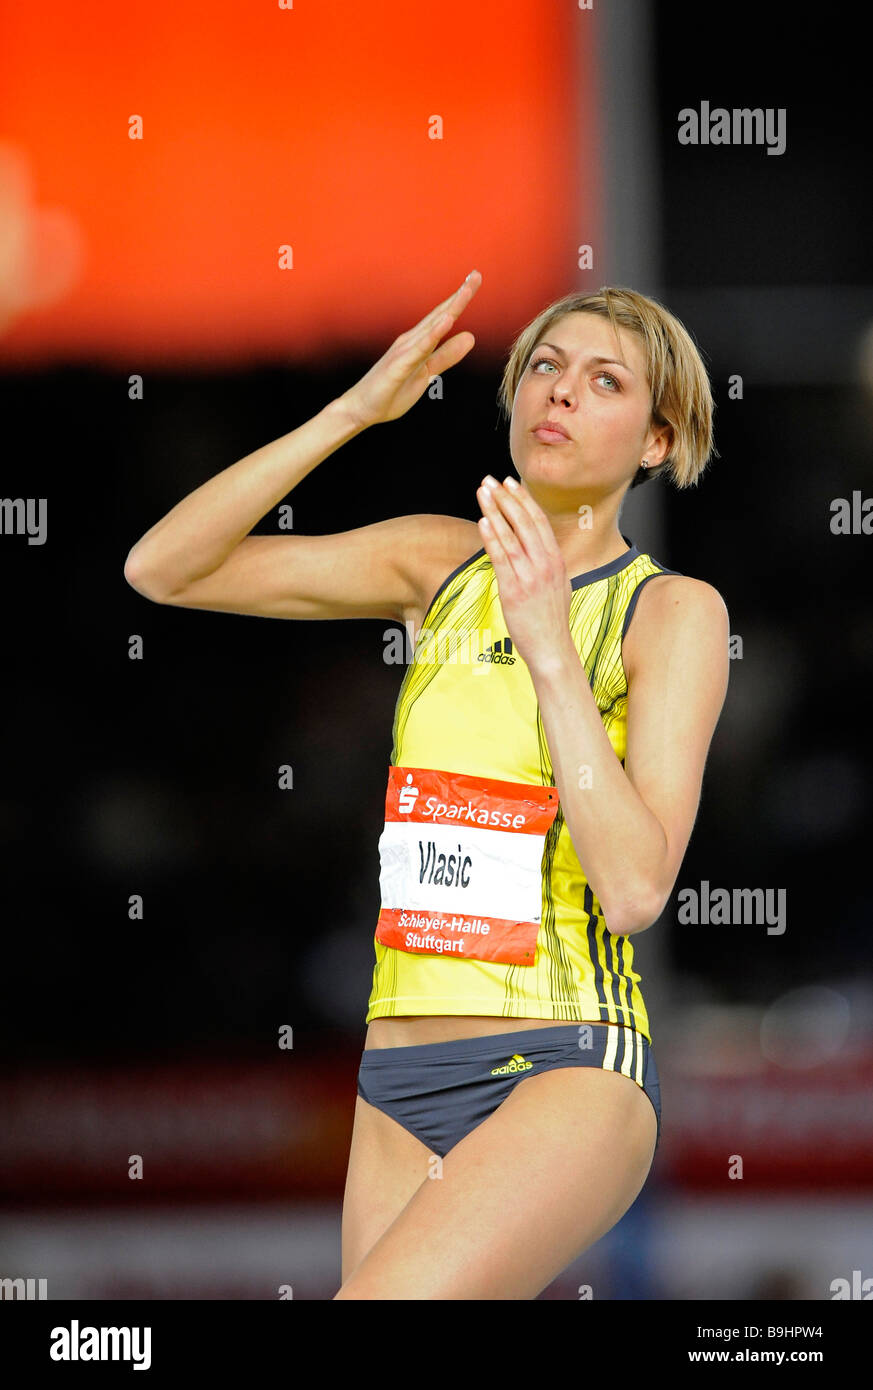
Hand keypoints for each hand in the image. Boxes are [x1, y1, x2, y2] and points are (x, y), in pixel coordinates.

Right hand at [338, 270, 480, 428]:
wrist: (361, 408)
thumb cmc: (392, 390)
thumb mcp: (428, 373)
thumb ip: (447, 355)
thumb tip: (470, 337)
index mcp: (419, 342)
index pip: (443, 317)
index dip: (460, 299)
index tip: (476, 278)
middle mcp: (411, 341)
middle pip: (439, 315)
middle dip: (459, 296)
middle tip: (476, 275)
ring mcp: (403, 353)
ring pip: (430, 328)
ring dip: (448, 310)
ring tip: (465, 292)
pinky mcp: (397, 368)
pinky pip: (418, 351)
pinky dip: (432, 336)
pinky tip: (446, 323)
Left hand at [476, 475, 571, 670]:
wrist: (552, 648)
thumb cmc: (550, 620)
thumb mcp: (557, 584)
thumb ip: (546, 563)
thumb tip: (535, 547)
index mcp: (556, 560)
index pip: (539, 521)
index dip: (523, 499)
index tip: (510, 483)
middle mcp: (545, 564)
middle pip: (524, 521)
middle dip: (506, 497)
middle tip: (491, 480)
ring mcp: (530, 575)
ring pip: (511, 535)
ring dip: (495, 511)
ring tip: (482, 493)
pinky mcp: (514, 589)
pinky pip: (501, 557)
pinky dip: (492, 537)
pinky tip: (483, 521)